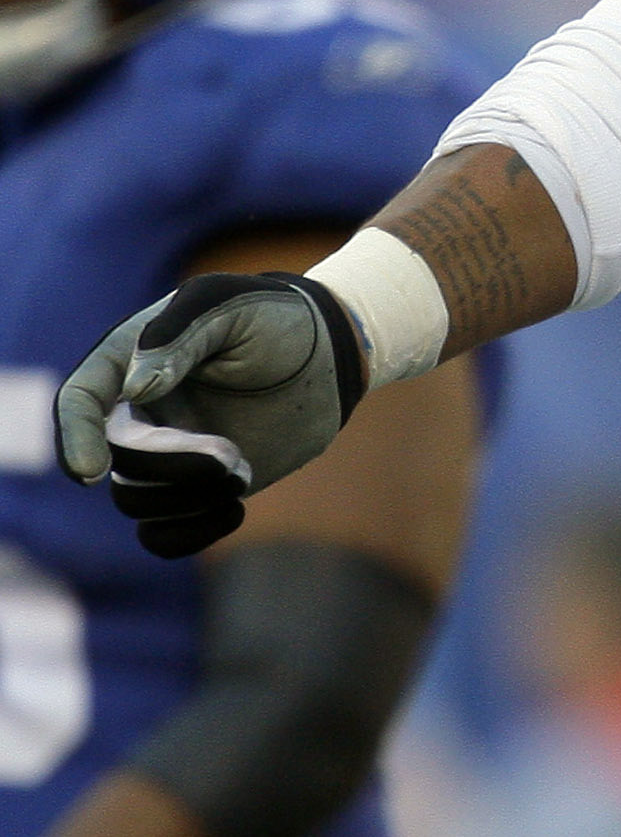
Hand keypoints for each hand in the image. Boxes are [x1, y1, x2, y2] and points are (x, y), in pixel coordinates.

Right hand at [55, 274, 364, 557]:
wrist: (326, 352)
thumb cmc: (274, 317)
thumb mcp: (229, 302)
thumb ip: (180, 332)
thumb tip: (134, 388)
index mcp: (131, 362)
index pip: (79, 402)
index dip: (76, 439)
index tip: (94, 470)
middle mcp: (136, 413)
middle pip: (119, 462)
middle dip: (173, 465)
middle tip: (233, 454)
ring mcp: (163, 453)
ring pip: (138, 502)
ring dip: (188, 497)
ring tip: (243, 469)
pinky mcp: (194, 486)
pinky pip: (163, 535)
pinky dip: (188, 536)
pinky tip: (235, 510)